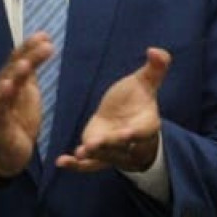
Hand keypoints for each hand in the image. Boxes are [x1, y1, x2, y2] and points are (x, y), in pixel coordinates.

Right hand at [0, 33, 52, 183]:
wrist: (6, 155)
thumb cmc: (17, 123)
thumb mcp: (28, 96)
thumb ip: (30, 76)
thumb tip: (39, 51)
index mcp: (13, 85)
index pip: (20, 61)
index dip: (30, 48)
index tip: (44, 35)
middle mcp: (3, 92)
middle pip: (13, 69)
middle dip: (27, 55)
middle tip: (44, 42)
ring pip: (5, 85)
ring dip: (15, 73)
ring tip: (26, 62)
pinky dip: (3, 96)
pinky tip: (8, 85)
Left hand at [59, 47, 169, 172]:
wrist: (127, 117)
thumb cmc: (138, 97)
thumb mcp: (145, 81)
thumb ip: (155, 68)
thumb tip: (156, 50)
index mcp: (146, 124)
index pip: (144, 130)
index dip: (136, 132)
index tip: (128, 133)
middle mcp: (131, 142)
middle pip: (121, 147)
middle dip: (109, 146)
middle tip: (94, 144)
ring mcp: (114, 151)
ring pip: (105, 157)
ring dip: (92, 155)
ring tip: (80, 153)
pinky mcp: (99, 156)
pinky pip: (89, 164)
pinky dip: (76, 166)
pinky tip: (61, 162)